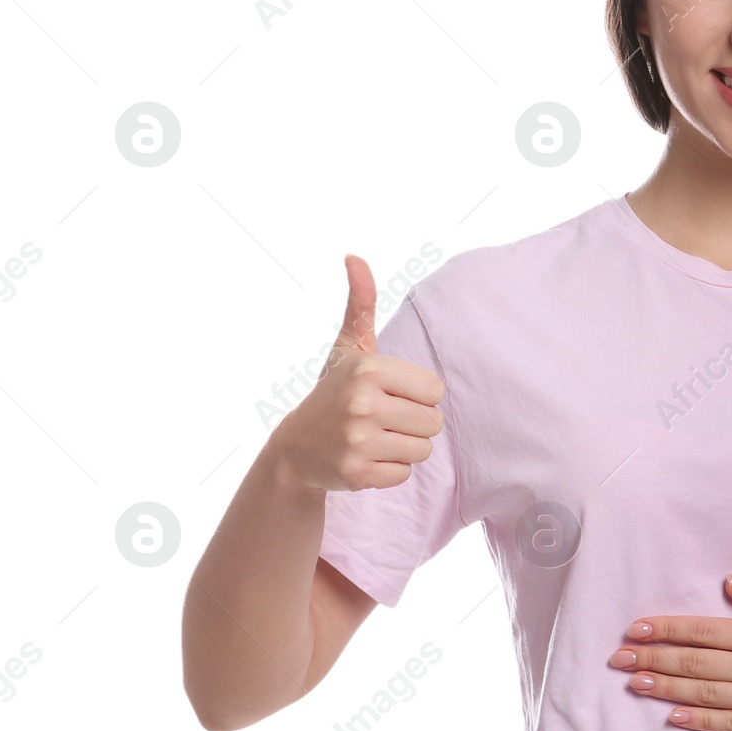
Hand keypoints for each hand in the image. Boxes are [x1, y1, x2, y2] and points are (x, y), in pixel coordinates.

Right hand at [271, 254, 445, 492]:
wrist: (295, 448)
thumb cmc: (334, 391)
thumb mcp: (348, 347)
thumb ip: (360, 303)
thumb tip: (353, 256)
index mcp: (369, 370)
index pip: (435, 390)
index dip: (418, 395)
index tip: (389, 394)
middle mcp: (362, 404)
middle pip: (433, 422)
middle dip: (413, 423)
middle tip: (381, 419)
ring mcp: (357, 441)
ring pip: (422, 450)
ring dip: (403, 447)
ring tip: (374, 438)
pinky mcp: (356, 474)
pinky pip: (404, 474)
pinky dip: (389, 470)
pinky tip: (365, 458)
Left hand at [607, 577, 731, 730]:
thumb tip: (729, 584)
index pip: (703, 632)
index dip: (665, 631)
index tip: (634, 630)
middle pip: (695, 663)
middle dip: (653, 660)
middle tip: (616, 660)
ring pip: (705, 694)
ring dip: (666, 689)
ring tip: (634, 685)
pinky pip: (730, 724)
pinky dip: (699, 720)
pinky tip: (673, 717)